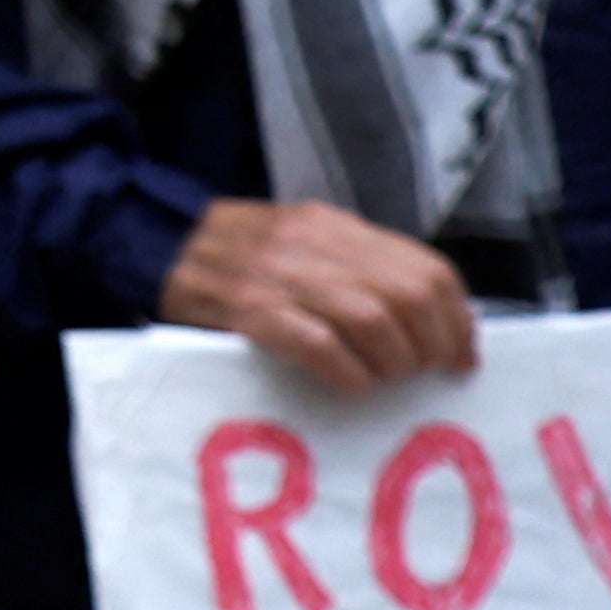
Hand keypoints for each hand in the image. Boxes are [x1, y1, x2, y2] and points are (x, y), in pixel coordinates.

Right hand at [160, 198, 479, 391]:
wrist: (150, 242)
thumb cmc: (237, 257)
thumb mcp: (304, 242)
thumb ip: (360, 269)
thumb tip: (435, 322)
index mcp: (333, 225)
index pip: (426, 268)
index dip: (457, 320)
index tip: (460, 357)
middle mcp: (311, 243)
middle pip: (407, 298)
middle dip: (430, 348)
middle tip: (423, 375)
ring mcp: (277, 275)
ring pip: (371, 320)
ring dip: (392, 363)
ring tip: (385, 380)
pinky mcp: (245, 308)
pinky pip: (317, 344)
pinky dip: (347, 371)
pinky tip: (351, 385)